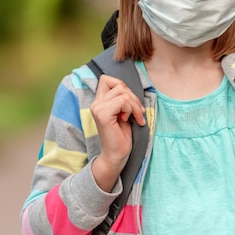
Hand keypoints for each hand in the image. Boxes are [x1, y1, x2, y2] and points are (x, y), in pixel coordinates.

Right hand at [90, 75, 145, 190]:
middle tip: (138, 113)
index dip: (121, 85)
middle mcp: (96, 103)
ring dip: (134, 105)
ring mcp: (98, 109)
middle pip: (119, 85)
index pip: (106, 79)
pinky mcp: (103, 115)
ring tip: (135, 117)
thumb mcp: (123, 112)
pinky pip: (122, 101)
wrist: (116, 155)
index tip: (129, 101)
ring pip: (122, 93)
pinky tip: (128, 120)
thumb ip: (122, 98)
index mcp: (99, 102)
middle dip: (134, 97)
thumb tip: (129, 87)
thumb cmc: (122, 135)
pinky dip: (131, 109)